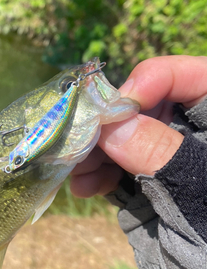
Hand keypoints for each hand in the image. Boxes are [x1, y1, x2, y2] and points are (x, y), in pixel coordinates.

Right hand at [70, 55, 206, 197]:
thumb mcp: (203, 193)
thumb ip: (163, 154)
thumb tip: (112, 125)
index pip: (190, 75)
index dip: (149, 83)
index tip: (115, 110)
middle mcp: (193, 131)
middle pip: (147, 103)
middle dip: (111, 122)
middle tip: (81, 139)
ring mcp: (169, 155)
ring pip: (124, 134)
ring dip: (96, 150)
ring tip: (75, 172)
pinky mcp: (149, 179)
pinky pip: (117, 164)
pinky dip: (97, 171)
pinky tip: (84, 186)